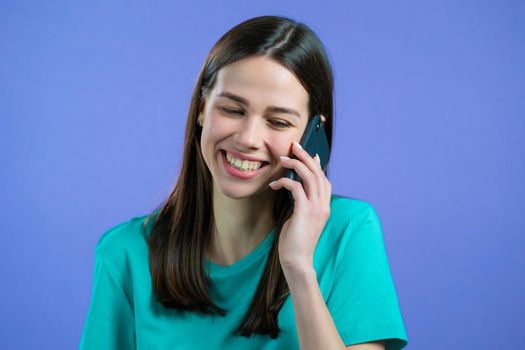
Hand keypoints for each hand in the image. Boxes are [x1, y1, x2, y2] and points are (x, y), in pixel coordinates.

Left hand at [269, 136, 331, 271]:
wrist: (298, 260)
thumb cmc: (296, 241)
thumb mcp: (301, 218)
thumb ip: (301, 203)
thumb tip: (294, 189)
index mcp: (324, 206)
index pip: (324, 179)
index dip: (316, 164)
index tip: (307, 154)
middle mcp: (323, 204)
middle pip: (318, 173)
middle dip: (306, 156)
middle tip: (294, 146)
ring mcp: (316, 208)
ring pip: (310, 176)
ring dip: (295, 164)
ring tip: (283, 158)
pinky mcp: (305, 211)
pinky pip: (296, 188)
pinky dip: (284, 182)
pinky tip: (274, 184)